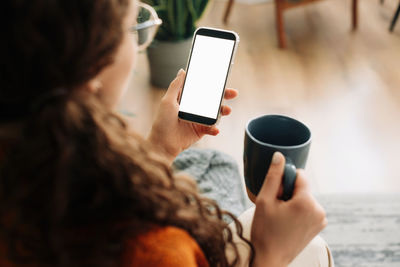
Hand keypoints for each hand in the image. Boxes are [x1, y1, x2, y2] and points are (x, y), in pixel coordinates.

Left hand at [148, 69, 237, 163]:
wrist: (163, 144)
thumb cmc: (162, 122)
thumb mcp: (167, 100)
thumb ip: (175, 85)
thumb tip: (183, 71)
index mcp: (187, 99)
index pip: (202, 89)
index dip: (212, 84)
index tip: (222, 79)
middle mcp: (194, 108)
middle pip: (212, 100)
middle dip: (224, 96)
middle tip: (233, 93)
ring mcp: (199, 120)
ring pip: (215, 113)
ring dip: (223, 111)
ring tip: (227, 110)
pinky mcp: (201, 131)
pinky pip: (211, 128)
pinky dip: (215, 128)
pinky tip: (215, 129)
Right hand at [250, 152, 326, 266]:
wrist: (270, 259)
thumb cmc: (265, 231)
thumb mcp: (264, 200)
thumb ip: (273, 176)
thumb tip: (279, 156)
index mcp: (307, 202)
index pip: (299, 175)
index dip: (284, 180)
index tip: (275, 193)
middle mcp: (319, 209)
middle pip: (302, 187)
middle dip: (288, 192)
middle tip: (275, 208)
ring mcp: (321, 219)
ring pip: (304, 197)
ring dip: (292, 202)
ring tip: (280, 217)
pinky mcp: (319, 226)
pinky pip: (308, 208)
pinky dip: (298, 210)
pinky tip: (287, 222)